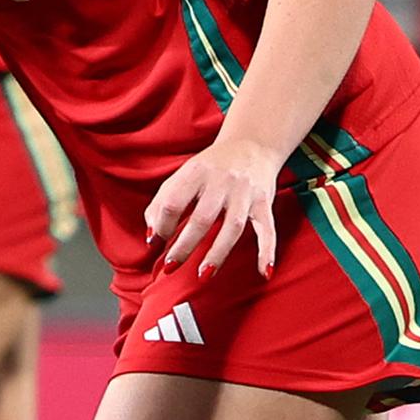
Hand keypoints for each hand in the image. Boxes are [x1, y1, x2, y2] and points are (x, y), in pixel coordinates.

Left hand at [146, 137, 285, 281]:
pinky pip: (268, 230)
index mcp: (196, 172)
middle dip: (184, 245)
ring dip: (218, 253)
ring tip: (203, 275)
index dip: (162, 225)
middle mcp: (221, 181)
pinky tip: (265, 272)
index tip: (157, 242)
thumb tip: (152, 237)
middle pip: (202, 218)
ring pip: (232, 227)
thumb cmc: (210, 167)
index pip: (173, 202)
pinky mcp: (264, 202)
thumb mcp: (183, 175)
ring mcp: (245, 193)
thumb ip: (162, 202)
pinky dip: (267, 251)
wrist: (252, 145)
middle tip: (170, 266)